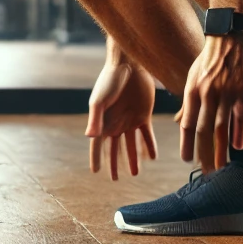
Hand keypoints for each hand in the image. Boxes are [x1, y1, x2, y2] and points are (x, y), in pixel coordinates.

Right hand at [85, 56, 157, 180]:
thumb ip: (95, 119)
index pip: (98, 145)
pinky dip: (149, 146)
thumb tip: (90, 137)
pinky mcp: (144, 114)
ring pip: (132, 145)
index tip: (95, 171)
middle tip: (115, 179)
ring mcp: (130, 119)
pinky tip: (152, 157)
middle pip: (115, 149)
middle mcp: (116, 123)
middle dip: (115, 164)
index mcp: (103, 121)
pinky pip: (147, 134)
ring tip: (135, 174)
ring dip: (133, 159)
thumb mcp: (99, 100)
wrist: (129, 64)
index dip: (96, 158)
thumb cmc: (109, 80)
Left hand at [180, 31, 242, 173]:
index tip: (187, 160)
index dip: (187, 142)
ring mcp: (226, 92)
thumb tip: (180, 121)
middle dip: (204, 153)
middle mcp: (207, 93)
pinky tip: (239, 147)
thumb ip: (189, 101)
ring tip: (221, 167)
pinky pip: (241, 116)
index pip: (187, 122)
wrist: (230, 33)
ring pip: (222, 127)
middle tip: (206, 173)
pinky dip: (240, 133)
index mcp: (193, 90)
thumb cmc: (210, 57)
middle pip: (204, 130)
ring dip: (221, 150)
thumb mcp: (194, 76)